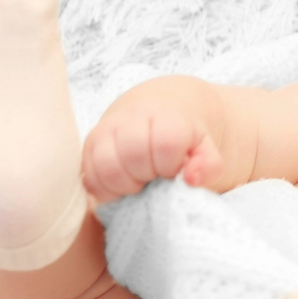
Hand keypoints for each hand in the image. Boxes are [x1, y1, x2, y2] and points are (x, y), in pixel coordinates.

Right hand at [82, 85, 223, 202]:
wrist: (161, 108)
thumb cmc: (185, 136)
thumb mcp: (207, 148)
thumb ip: (208, 164)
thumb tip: (191, 179)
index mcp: (164, 116)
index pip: (165, 146)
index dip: (170, 166)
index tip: (174, 168)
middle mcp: (130, 119)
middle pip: (132, 157)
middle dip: (147, 175)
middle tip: (156, 176)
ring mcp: (105, 131)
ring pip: (105, 168)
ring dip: (124, 185)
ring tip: (140, 181)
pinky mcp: (89, 146)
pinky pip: (89, 179)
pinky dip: (106, 190)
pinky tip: (125, 184)